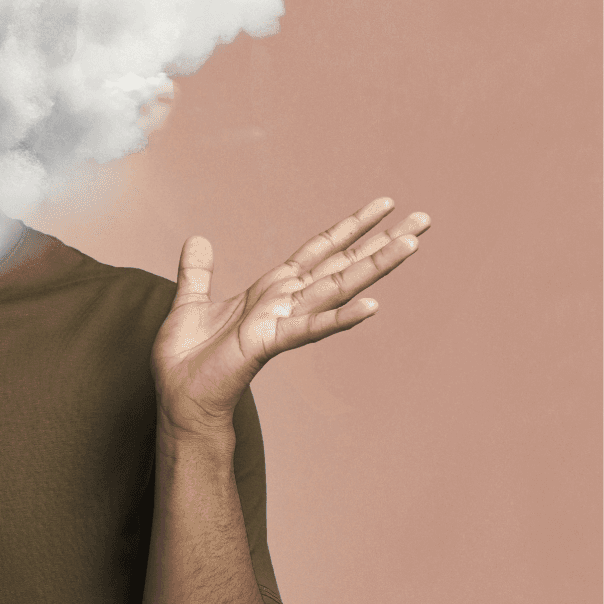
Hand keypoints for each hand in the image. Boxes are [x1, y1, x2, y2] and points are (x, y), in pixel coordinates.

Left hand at [151, 196, 429, 435]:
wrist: (179, 398)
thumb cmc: (187, 359)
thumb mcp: (190, 303)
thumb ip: (198, 272)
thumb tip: (197, 239)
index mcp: (271, 291)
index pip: (319, 251)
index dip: (350, 227)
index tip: (384, 205)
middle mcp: (285, 304)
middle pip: (342, 265)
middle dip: (382, 242)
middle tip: (424, 219)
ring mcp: (282, 323)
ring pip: (336, 288)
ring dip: (374, 267)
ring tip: (411, 245)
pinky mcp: (268, 343)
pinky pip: (309, 328)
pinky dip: (341, 317)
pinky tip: (373, 304)